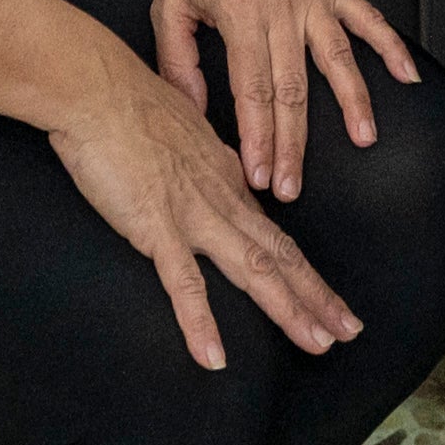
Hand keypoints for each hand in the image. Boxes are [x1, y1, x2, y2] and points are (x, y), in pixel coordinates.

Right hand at [39, 38, 361, 371]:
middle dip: (316, 296)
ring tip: (317, 343)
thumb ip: (199, 156)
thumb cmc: (126, 101)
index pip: (273, 231)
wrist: (95, 87)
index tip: (326, 298)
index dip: (302, 269)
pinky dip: (200, 321)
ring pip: (253, 268)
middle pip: (278, 254)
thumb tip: (211, 164)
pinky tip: (213, 357)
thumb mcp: (181, 127)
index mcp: (225, 175)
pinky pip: (183, 281)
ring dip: (288, 309)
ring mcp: (192, 212)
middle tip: (349, 331)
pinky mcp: (155, 224)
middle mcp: (220, 197)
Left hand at [149, 0, 420, 202]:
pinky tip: (407, 77)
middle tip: (292, 186)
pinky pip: (370, 19)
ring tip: (363, 142)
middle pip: (293, 89)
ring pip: (338, 60)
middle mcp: (284, 10)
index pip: (252, 89)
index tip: (259, 175)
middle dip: (294, 143)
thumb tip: (191, 109)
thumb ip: (177, 60)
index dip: (257, 137)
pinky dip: (391, 47)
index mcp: (241, 15)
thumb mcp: (170, 3)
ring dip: (353, 103)